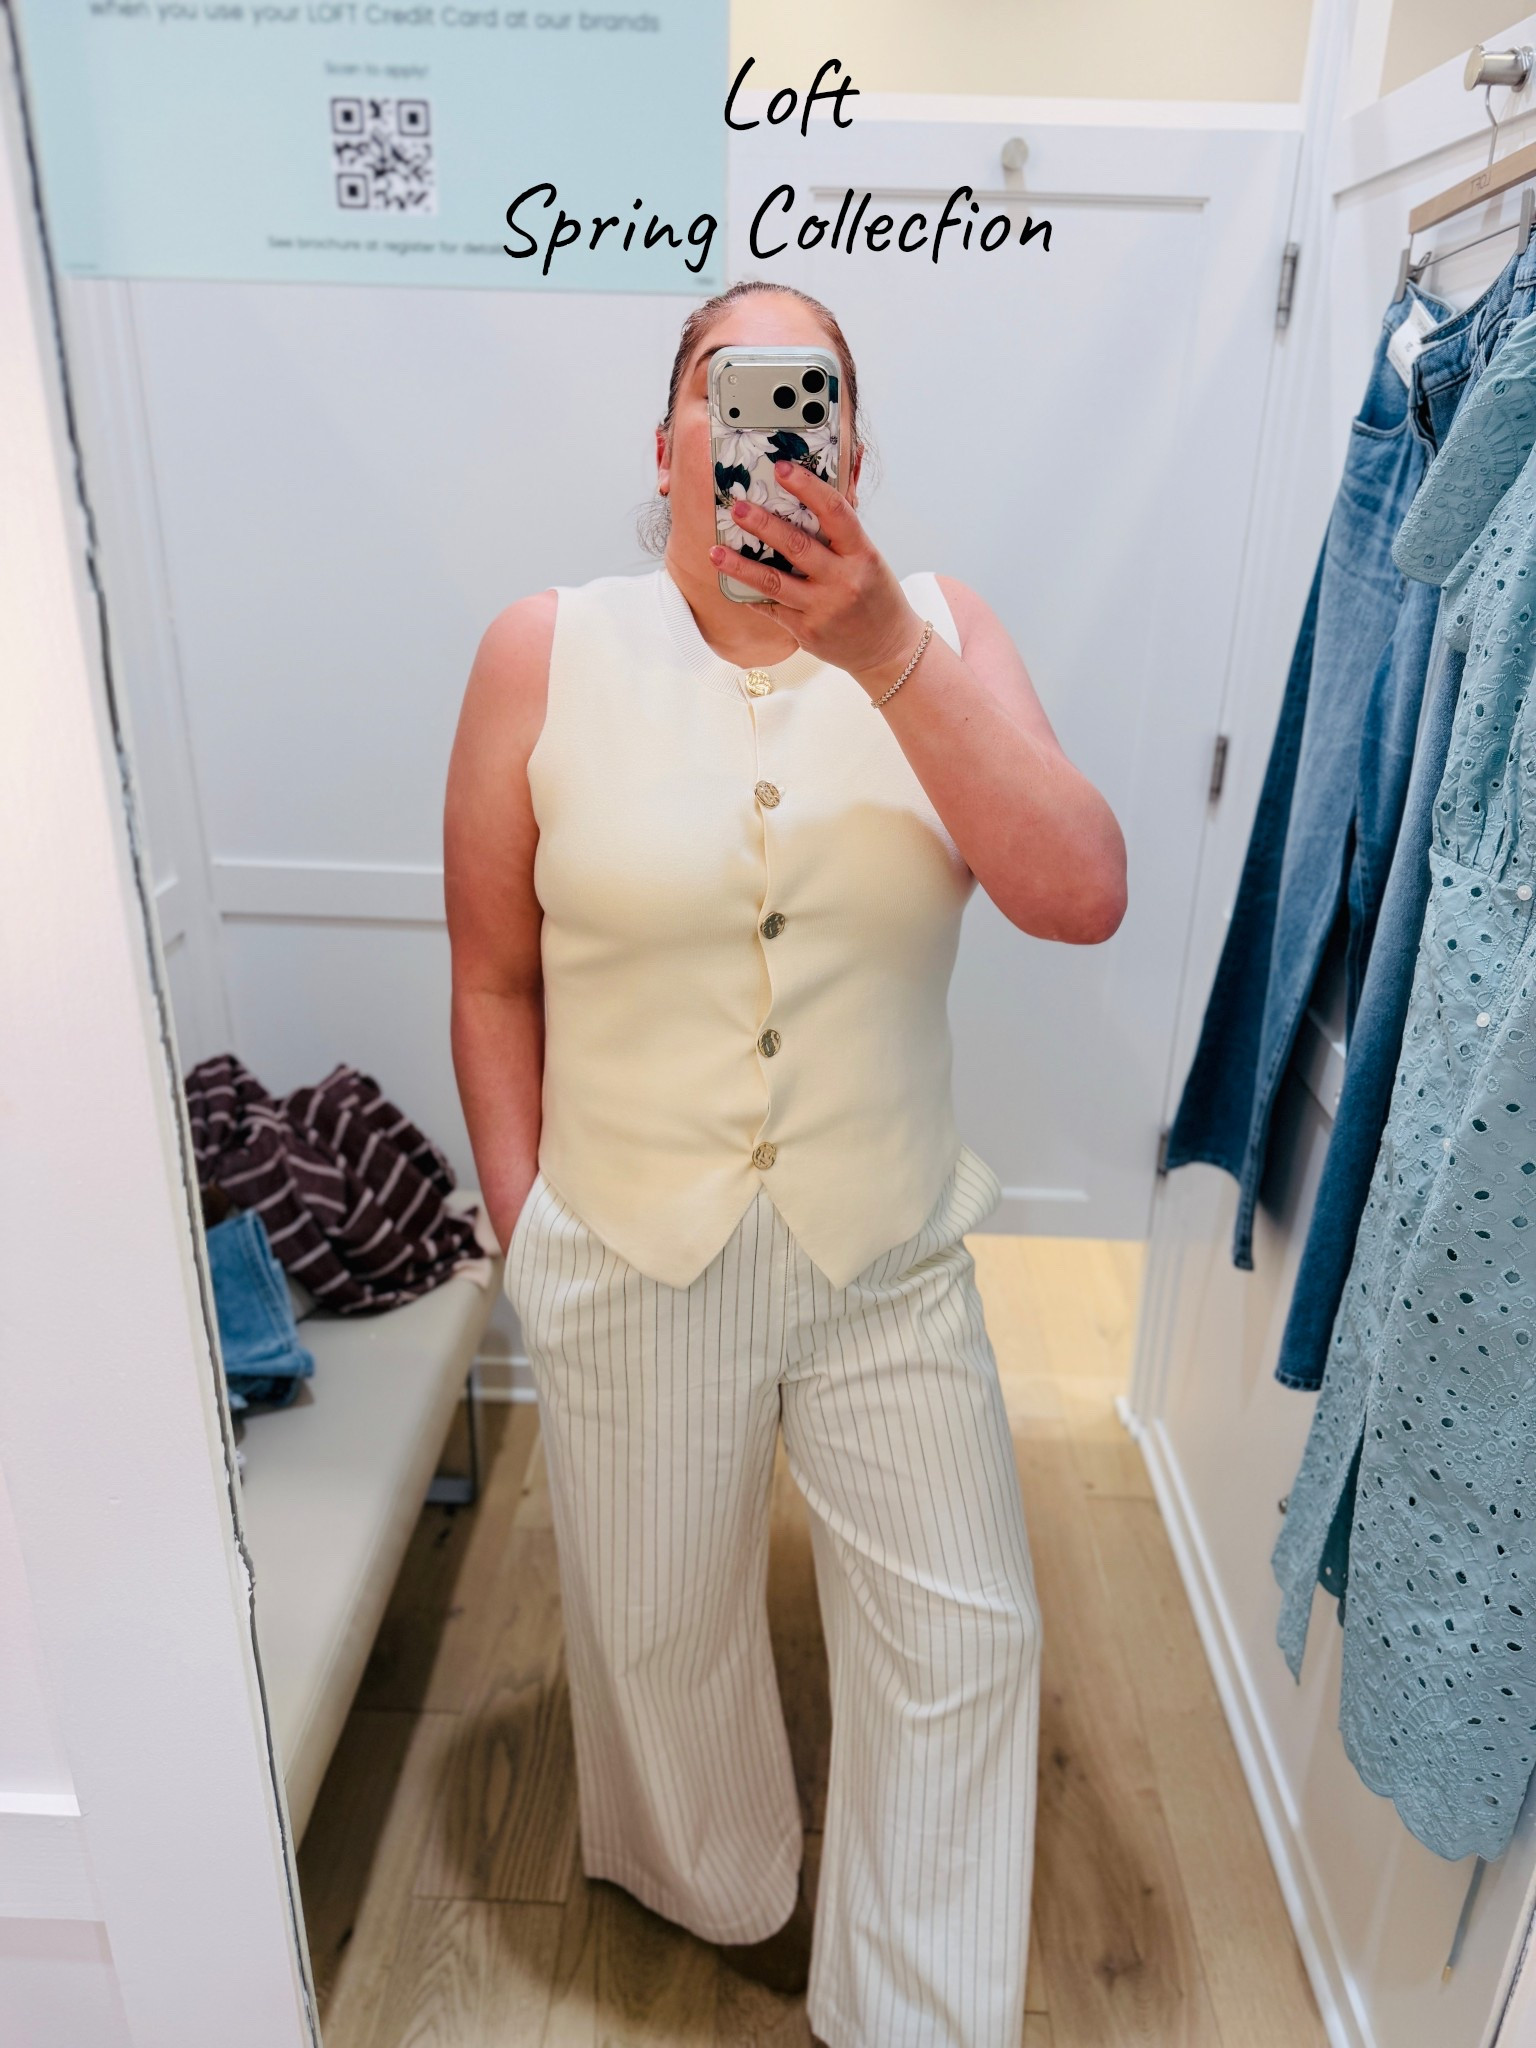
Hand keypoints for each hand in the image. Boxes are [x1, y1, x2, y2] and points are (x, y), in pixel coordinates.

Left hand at [710, 461, 924, 692]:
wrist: (886, 648)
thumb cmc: (875, 595)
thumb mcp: (869, 558)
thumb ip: (842, 530)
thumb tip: (815, 488)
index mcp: (862, 554)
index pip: (835, 512)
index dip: (807, 487)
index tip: (782, 468)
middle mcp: (843, 580)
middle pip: (797, 546)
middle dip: (763, 525)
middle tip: (737, 507)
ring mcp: (823, 608)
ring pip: (775, 583)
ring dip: (741, 566)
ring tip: (715, 552)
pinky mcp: (807, 632)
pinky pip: (772, 610)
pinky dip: (751, 596)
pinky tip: (731, 584)